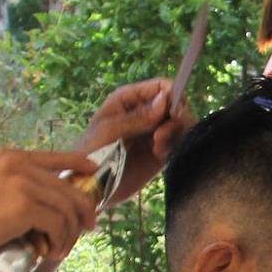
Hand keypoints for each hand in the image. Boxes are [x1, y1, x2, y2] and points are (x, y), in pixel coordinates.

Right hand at [0, 147, 99, 271]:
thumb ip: (11, 190)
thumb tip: (45, 208)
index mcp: (6, 157)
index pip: (54, 156)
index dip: (79, 164)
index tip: (94, 174)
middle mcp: (15, 164)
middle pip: (67, 187)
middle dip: (82, 211)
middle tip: (85, 231)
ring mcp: (19, 182)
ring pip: (66, 208)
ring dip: (69, 233)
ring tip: (59, 251)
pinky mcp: (22, 206)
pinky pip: (58, 224)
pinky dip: (60, 241)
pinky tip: (50, 253)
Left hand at [78, 78, 194, 205]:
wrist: (90, 186)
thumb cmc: (91, 152)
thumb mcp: (109, 131)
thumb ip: (138, 116)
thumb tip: (165, 99)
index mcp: (129, 99)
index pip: (160, 86)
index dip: (172, 94)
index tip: (173, 111)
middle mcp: (145, 112)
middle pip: (175, 104)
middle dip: (175, 116)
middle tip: (162, 134)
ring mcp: (154, 131)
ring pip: (181, 123)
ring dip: (174, 133)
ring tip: (158, 147)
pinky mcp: (161, 151)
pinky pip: (178, 142)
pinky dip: (173, 146)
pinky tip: (159, 155)